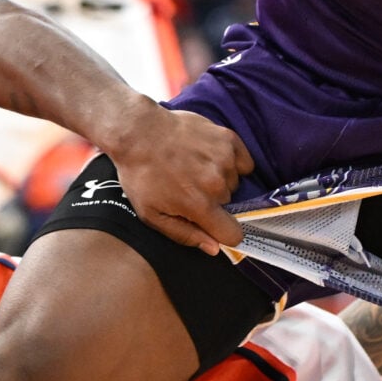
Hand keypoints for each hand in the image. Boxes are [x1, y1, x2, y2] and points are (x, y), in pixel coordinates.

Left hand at [105, 105, 252, 256]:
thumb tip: (215, 248)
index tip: (214, 225)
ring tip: (194, 167)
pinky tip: (209, 157)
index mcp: (200, 206)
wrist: (137, 133)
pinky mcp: (228, 139)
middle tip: (189, 186)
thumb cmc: (140, 175)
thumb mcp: (152, 214)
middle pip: (229, 205)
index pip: (233, 234)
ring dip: (219, 179)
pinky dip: (232, 161)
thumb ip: (185, 234)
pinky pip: (243, 161)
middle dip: (213, 201)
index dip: (224, 234)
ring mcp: (225, 159)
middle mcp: (217, 184)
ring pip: (234, 182)